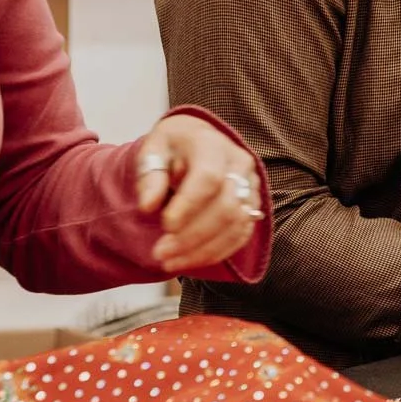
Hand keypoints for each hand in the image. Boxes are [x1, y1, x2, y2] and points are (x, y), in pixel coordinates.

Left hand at [134, 112, 264, 274]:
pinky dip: (215, 252)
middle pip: (226, 206)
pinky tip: (189, 260)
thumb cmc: (173, 146)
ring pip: (236, 225)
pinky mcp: (252, 206)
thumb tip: (147, 206)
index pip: (209, 178)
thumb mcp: (153, 150)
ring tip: (170, 261)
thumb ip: (150, 176)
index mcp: (213, 145)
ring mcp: (250, 186)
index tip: (165, 225)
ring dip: (202, 249)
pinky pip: (241, 235)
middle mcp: (239, 164)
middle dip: (192, 236)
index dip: (189, 206)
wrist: (198, 140)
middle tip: (160, 253)